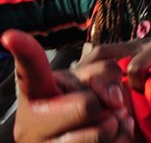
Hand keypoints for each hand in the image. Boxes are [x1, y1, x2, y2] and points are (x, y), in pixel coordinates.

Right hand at [3, 30, 134, 142]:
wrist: (69, 141)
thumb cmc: (78, 105)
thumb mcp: (84, 81)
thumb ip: (102, 74)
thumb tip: (115, 101)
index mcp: (35, 94)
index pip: (30, 71)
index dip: (24, 52)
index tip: (10, 36)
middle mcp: (31, 124)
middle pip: (87, 105)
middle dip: (103, 104)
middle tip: (102, 107)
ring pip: (102, 132)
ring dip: (116, 124)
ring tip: (109, 122)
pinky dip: (122, 139)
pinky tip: (115, 136)